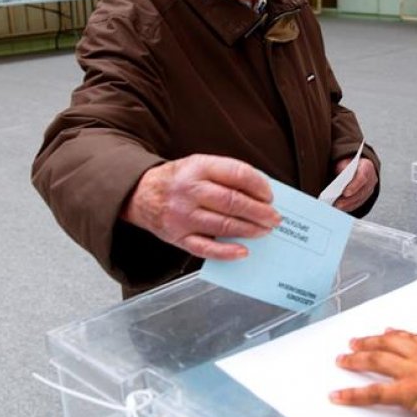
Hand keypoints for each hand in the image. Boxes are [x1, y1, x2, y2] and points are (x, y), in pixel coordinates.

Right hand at [120, 154, 280, 258]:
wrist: (141, 193)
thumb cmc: (180, 180)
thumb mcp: (200, 165)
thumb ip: (228, 175)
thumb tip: (262, 195)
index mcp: (198, 167)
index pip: (237, 174)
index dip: (259, 186)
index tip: (270, 196)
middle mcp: (188, 191)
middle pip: (233, 202)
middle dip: (260, 212)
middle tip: (275, 218)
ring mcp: (181, 216)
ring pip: (223, 226)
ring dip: (250, 230)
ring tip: (265, 231)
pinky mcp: (177, 237)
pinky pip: (205, 249)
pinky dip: (227, 252)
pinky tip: (243, 251)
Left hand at [331, 329, 416, 416]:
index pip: (414, 338)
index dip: (397, 335)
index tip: (387, 333)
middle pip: (389, 345)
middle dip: (369, 343)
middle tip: (354, 343)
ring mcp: (414, 372)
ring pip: (376, 361)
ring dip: (356, 360)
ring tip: (342, 361)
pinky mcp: (407, 392)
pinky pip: (373, 392)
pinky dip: (352, 394)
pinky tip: (339, 395)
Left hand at [332, 157, 376, 212]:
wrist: (353, 167)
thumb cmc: (346, 165)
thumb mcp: (343, 164)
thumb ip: (342, 172)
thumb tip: (336, 186)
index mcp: (367, 167)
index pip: (362, 177)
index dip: (354, 186)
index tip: (345, 193)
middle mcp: (371, 179)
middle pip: (361, 192)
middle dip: (348, 199)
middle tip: (337, 204)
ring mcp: (370, 189)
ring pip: (359, 200)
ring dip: (347, 205)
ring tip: (336, 208)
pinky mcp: (366, 197)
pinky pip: (358, 204)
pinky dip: (348, 207)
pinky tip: (339, 209)